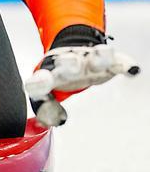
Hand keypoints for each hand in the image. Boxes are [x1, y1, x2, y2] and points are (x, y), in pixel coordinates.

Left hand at [25, 42, 139, 126]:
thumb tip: (54, 121)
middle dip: (70, 64)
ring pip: (92, 58)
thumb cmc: (55, 77)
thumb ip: (46, 108)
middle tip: (73, 65)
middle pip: (67, 62)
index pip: (41, 78)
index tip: (40, 85)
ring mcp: (85, 60)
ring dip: (97, 58)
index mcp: (48, 72)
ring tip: (103, 57)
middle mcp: (66, 63)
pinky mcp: (104, 60)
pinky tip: (132, 70)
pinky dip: (124, 64)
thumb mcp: (46, 93)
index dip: (39, 83)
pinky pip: (116, 61)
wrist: (69, 51)